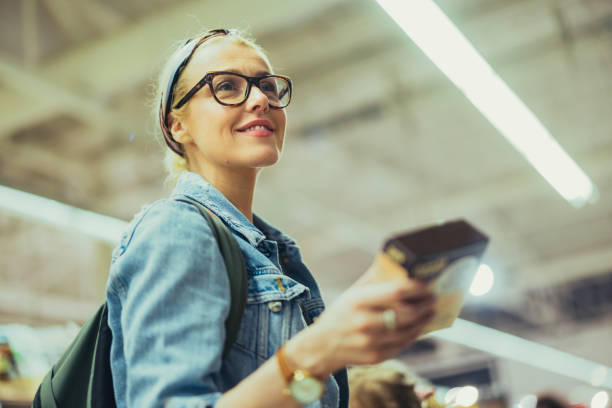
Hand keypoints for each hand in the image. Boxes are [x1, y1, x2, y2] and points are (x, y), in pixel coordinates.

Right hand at [290, 277, 434, 376]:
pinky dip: (414, 334)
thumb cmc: (342, 312)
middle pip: (406, 313)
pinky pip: (403, 344)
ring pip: (408, 331)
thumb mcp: (353, 292)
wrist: (322, 346)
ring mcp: (370, 342)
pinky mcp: (376, 357)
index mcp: (358, 300)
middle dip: (425, 305)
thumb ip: (375, 278)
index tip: (428, 283)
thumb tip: (401, 264)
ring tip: (431, 311)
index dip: (416, 287)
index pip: (396, 292)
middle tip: (434, 297)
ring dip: (424, 320)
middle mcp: (364, 322)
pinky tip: (419, 326)